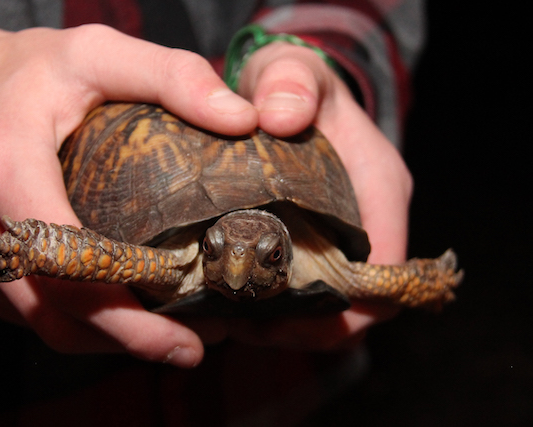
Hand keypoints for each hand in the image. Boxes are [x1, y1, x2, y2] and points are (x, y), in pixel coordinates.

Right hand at [0, 16, 257, 367]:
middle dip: (127, 339)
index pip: (64, 255)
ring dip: (103, 338)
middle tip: (192, 347)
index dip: (124, 301)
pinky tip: (115, 311)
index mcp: (3, 164)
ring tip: (167, 336)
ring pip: (36, 320)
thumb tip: (242, 119)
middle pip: (53, 308)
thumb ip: (172, 76)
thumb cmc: (22, 71)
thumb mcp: (97, 52)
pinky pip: (19, 311)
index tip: (185, 327)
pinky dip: (70, 321)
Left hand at [227, 42, 412, 350]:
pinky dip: (283, 307)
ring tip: (236, 321)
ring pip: (336, 304)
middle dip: (311, 326)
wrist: (287, 89)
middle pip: (362, 301)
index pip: (388, 265)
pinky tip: (239, 302)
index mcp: (380, 185)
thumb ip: (290, 84)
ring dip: (291, 324)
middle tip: (249, 327)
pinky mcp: (324, 242)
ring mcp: (350, 234)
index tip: (295, 320)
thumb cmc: (292, 83)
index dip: (352, 305)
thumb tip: (280, 116)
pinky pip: (315, 289)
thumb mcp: (290, 72)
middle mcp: (375, 217)